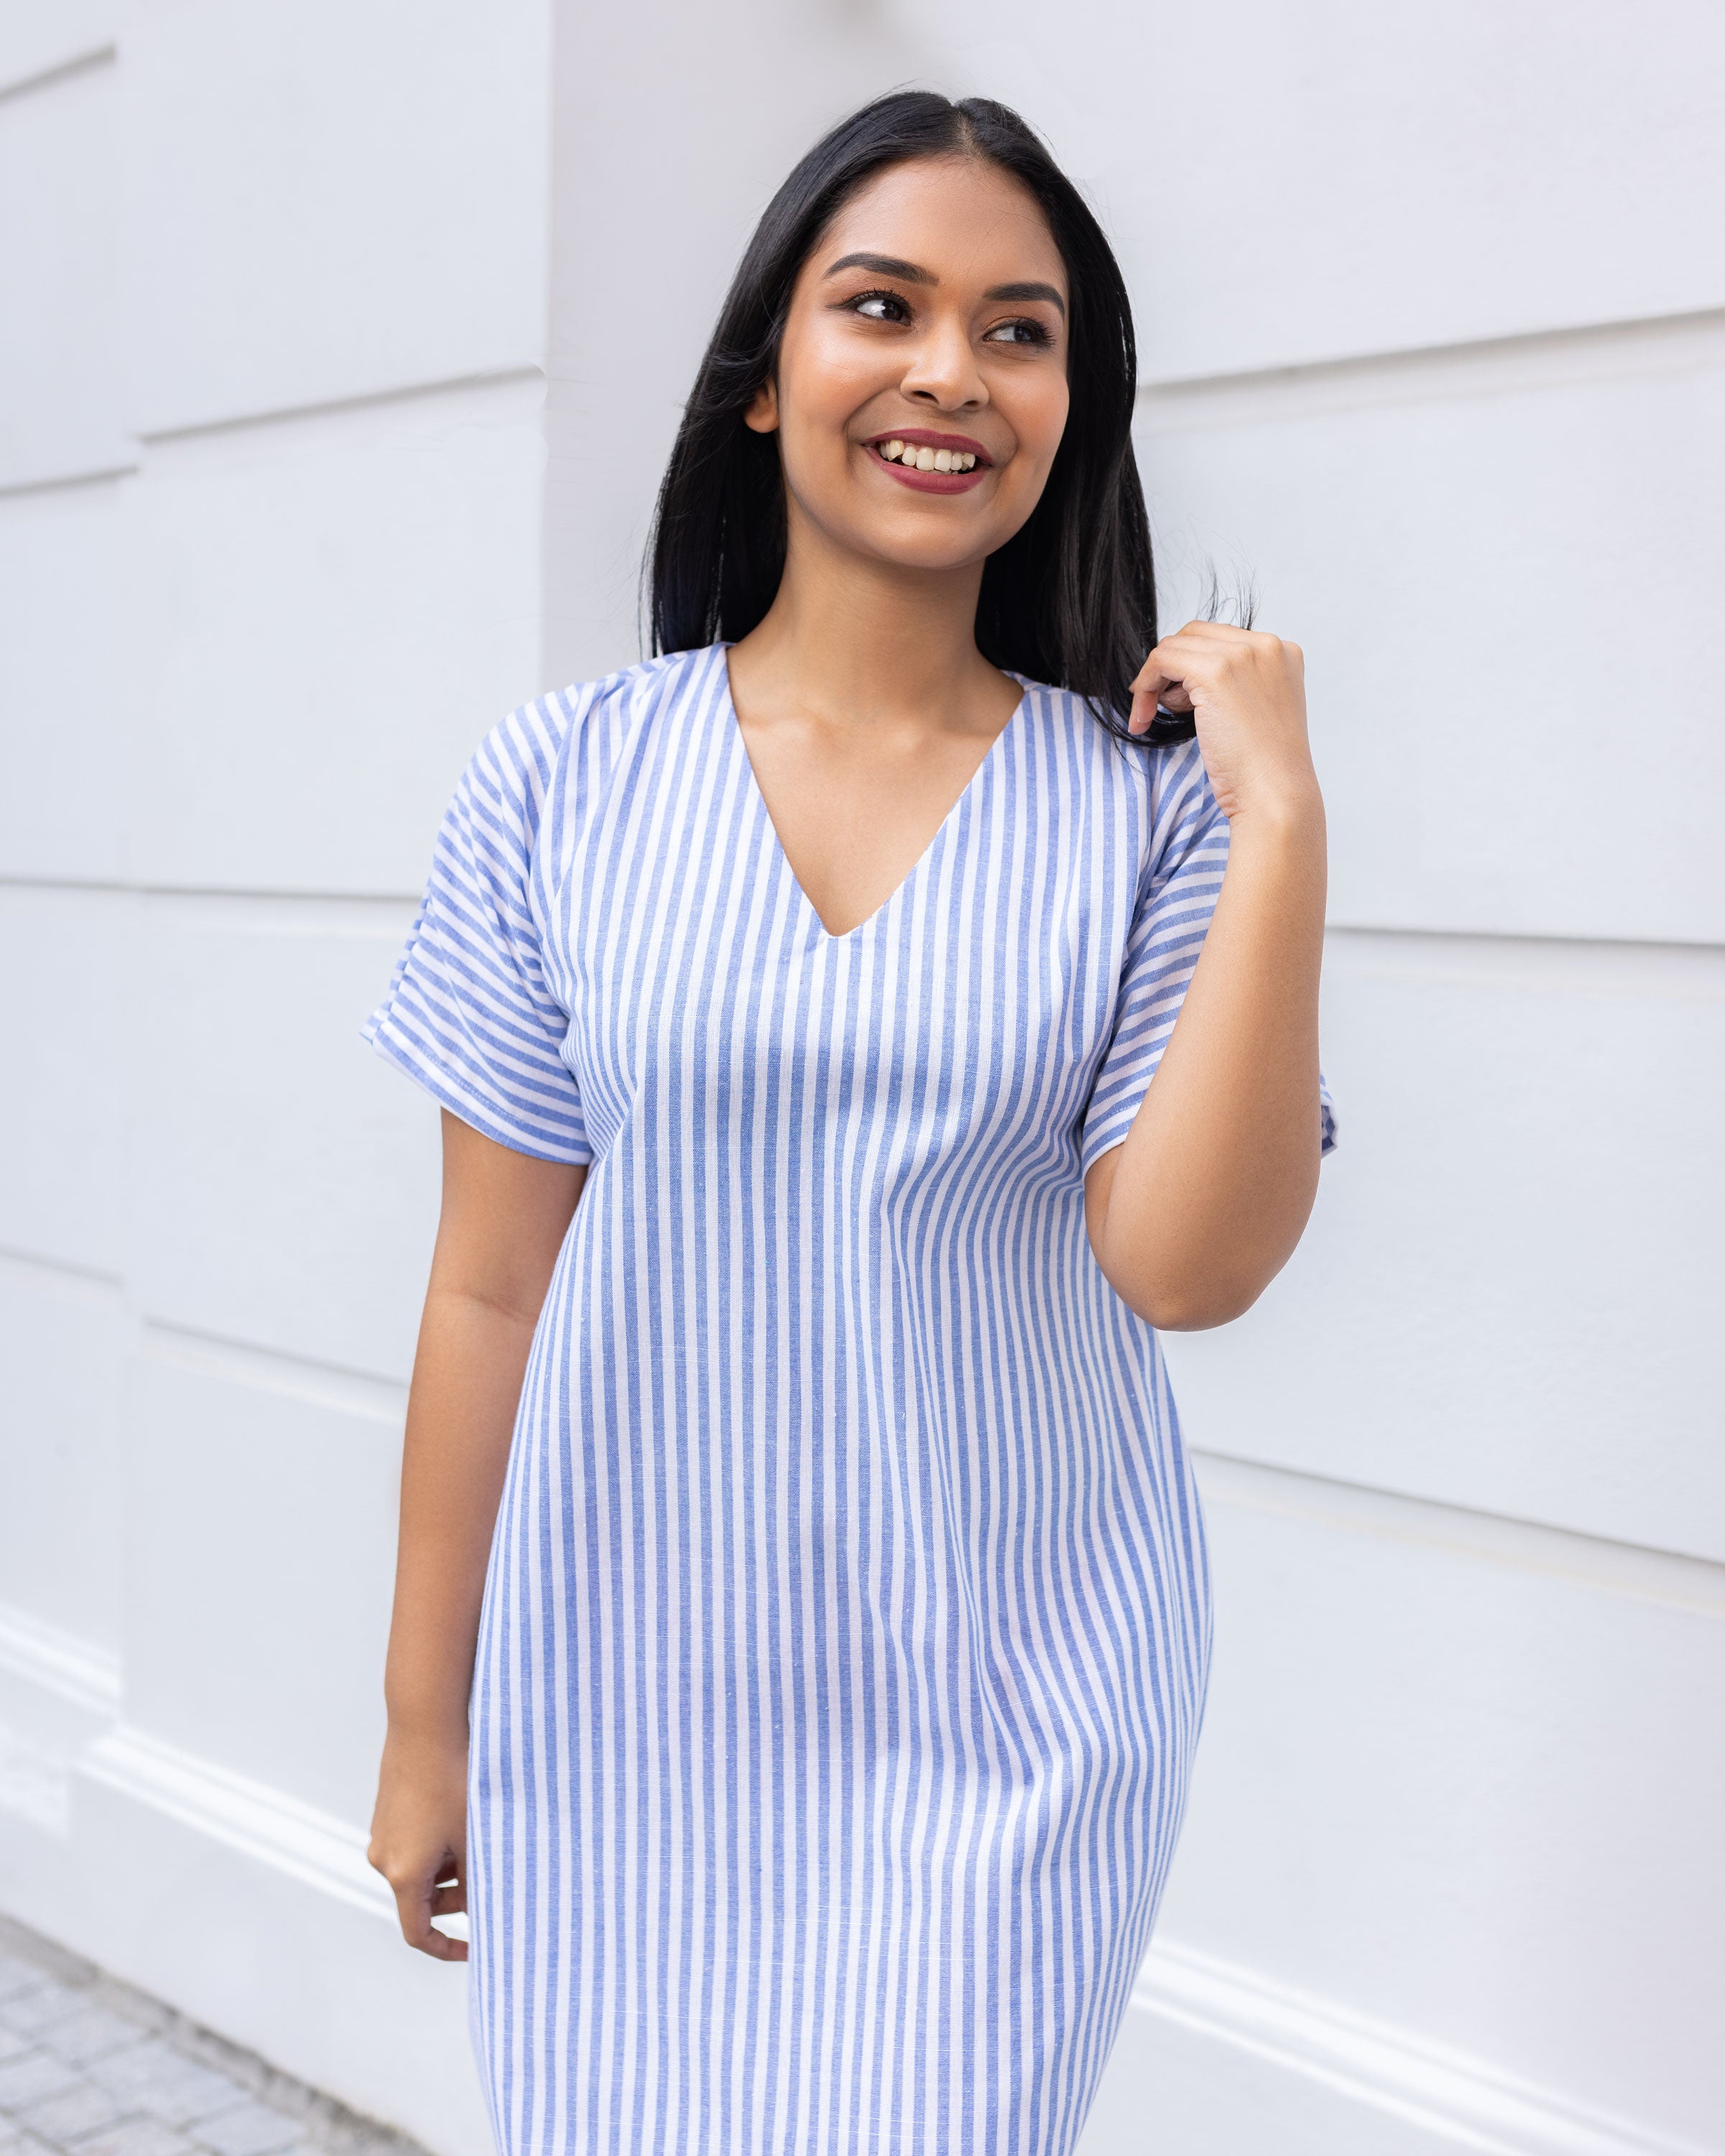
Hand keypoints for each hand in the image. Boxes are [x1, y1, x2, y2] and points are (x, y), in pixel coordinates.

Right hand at [368, 1727, 469, 1960]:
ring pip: (419, 1870)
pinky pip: (413, 1845)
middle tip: (488, 1881)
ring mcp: (383, 1835)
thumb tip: (479, 1905)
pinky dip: (437, 1847)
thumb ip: (475, 1880)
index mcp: (403, 1875)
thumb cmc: (451, 1781)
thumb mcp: (473, 1837)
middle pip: (420, 1900)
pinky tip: (461, 1820)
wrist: (426, 1726)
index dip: (446, 1948)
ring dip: (448, 1869)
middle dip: (455, 1898)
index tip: (473, 1948)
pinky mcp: (387, 1813)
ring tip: (478, 1840)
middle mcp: (384, 1859)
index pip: (418, 1933)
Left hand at [1128, 622, 1317, 823]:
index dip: (1190, 667)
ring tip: (1157, 717)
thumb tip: (1183, 677)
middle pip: (1194, 635)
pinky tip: (1142, 718)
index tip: (1177, 700)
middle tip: (1160, 708)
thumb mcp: (1256, 711)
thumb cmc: (1263, 769)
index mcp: (1282, 653)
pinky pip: (1160, 660)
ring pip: (1174, 646)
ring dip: (1154, 681)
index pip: (1219, 639)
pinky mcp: (1215, 671)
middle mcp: (1267, 645)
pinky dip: (1143, 687)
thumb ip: (1234, 685)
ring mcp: (1243, 654)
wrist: (1274, 795)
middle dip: (1171, 669)